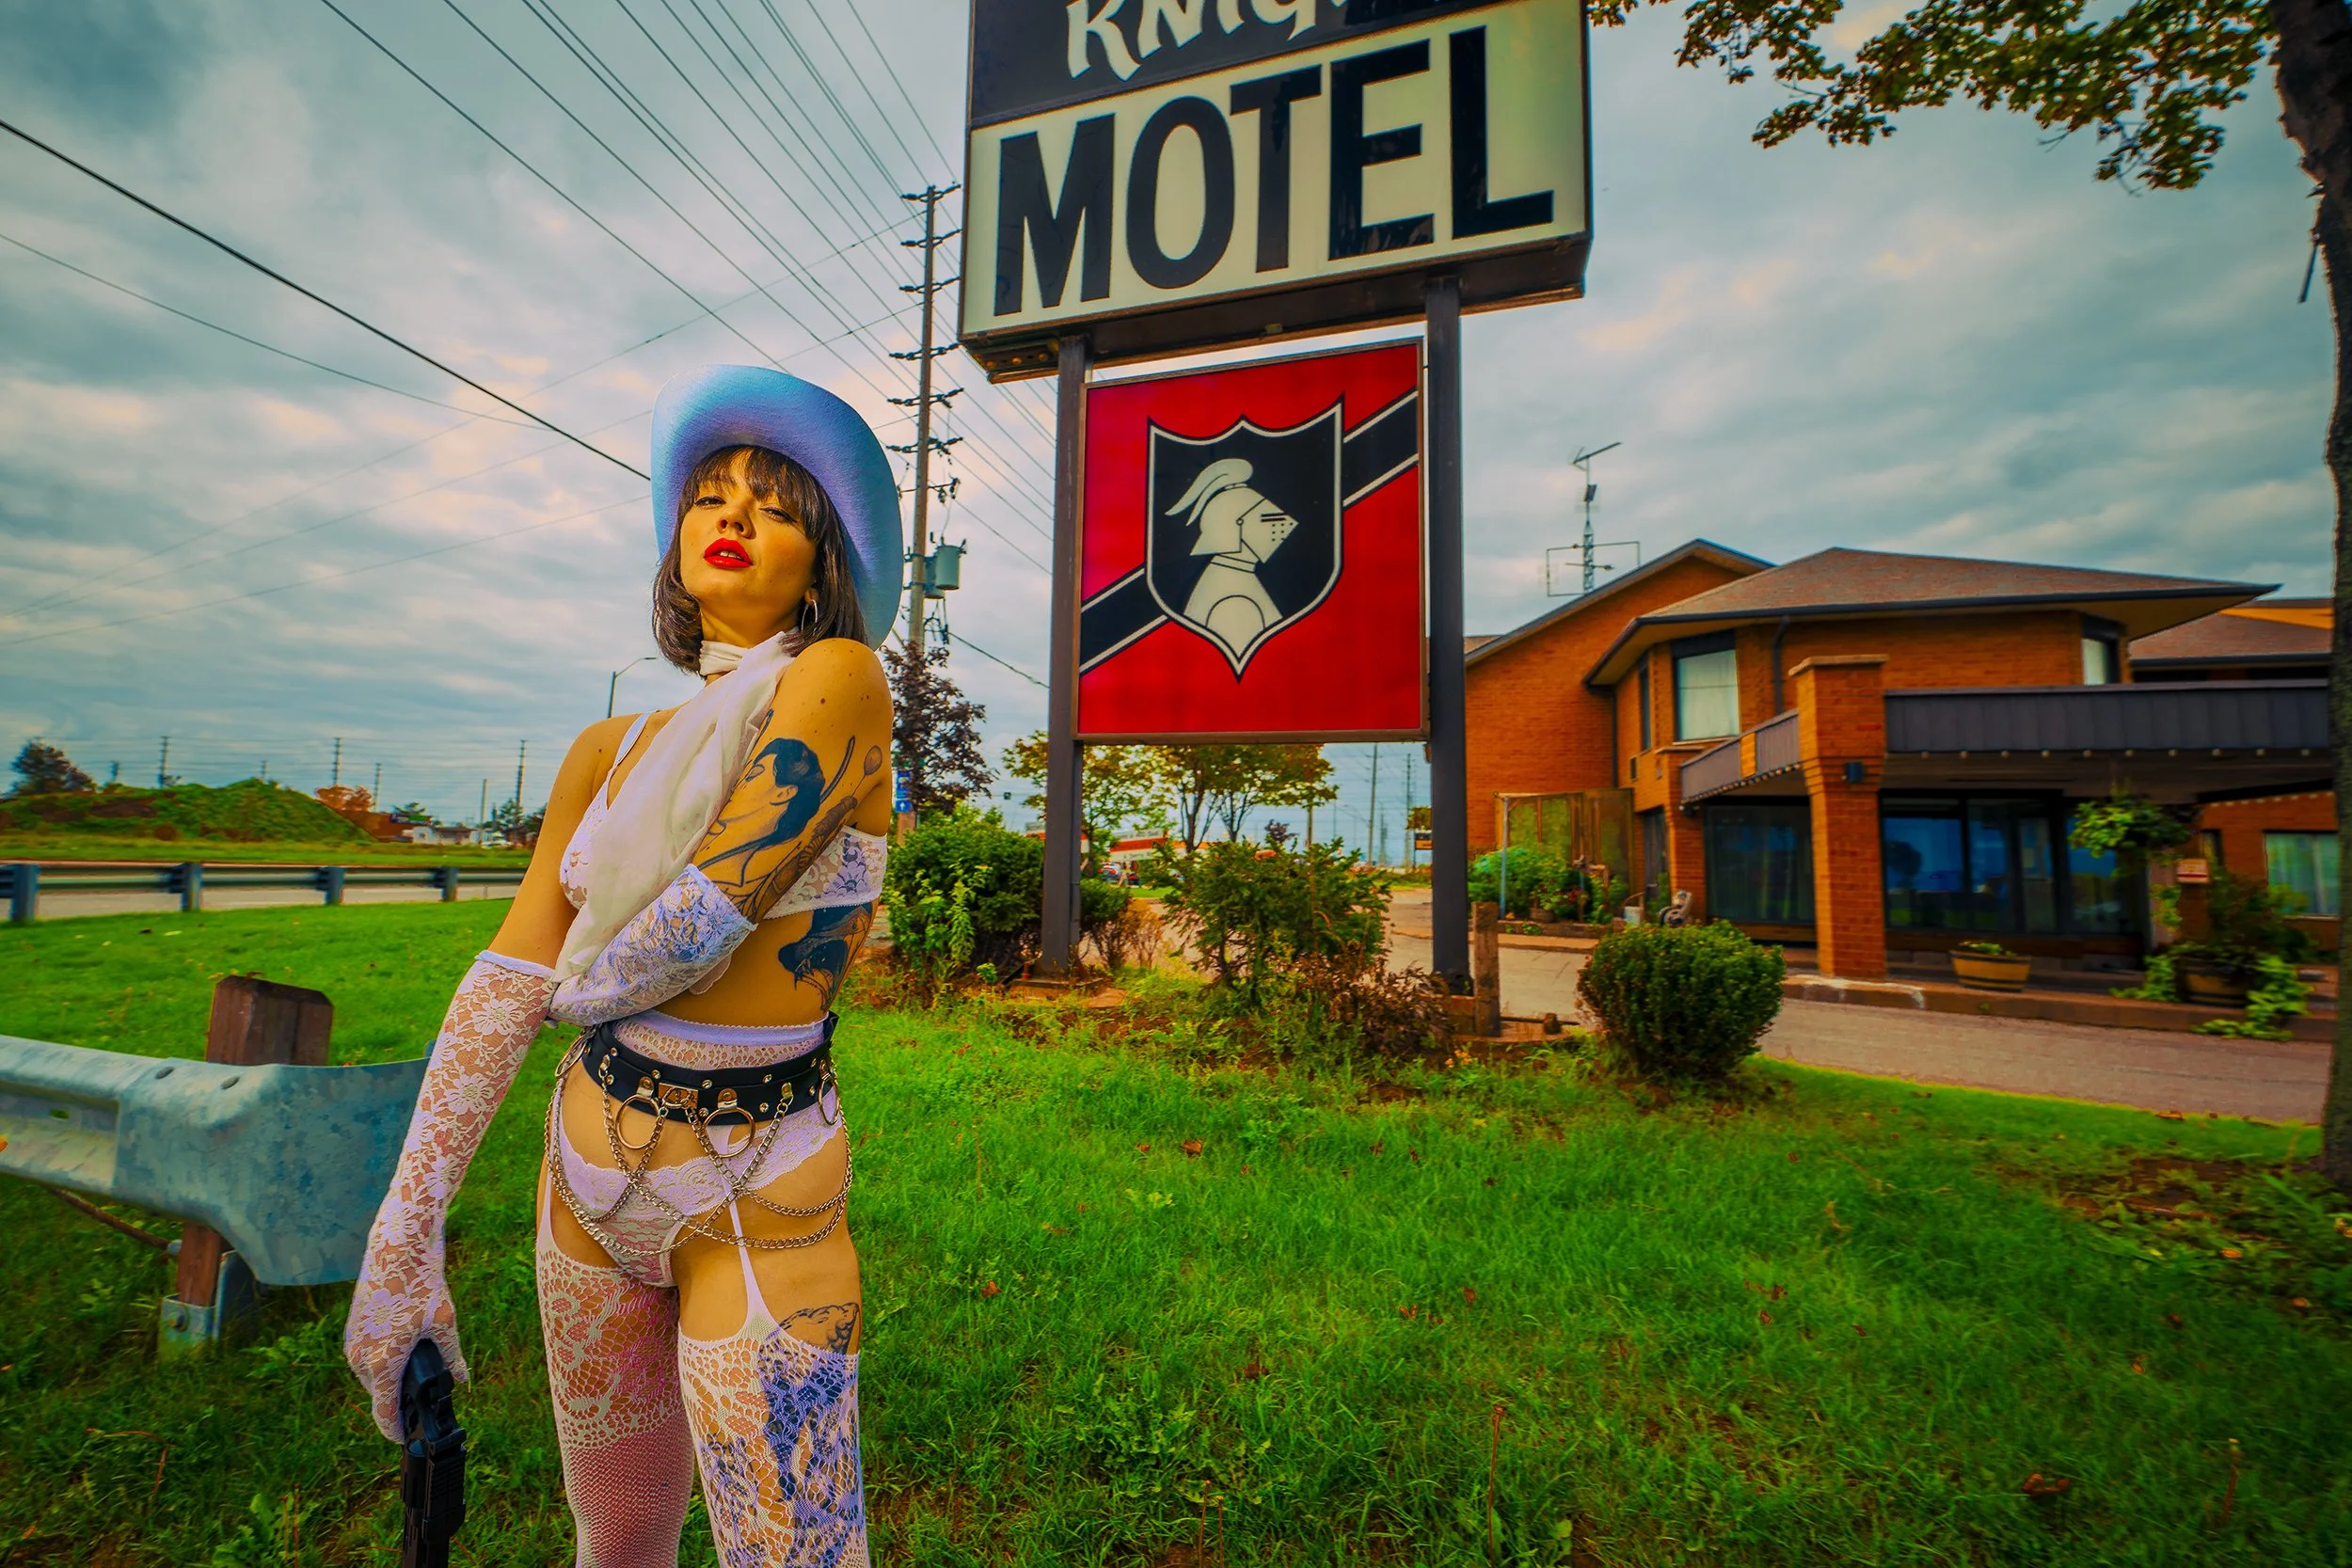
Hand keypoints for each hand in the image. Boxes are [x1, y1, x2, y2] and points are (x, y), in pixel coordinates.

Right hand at [344, 1219, 468, 1441]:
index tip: (407, 1439)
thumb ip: (453, 1358)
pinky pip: (366, 1359)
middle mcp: (360, 1358)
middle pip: (379, 1395)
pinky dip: (382, 1361)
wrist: (396, 1246)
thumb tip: (461, 1381)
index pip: (384, 1414)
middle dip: (399, 1399)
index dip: (396, 1431)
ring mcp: (351, 1344)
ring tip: (418, 1365)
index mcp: (382, 1363)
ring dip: (390, 1378)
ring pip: (372, 1377)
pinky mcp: (350, 1331)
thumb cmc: (422, 1282)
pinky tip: (404, 1348)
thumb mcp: (445, 1322)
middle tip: (426, 1394)